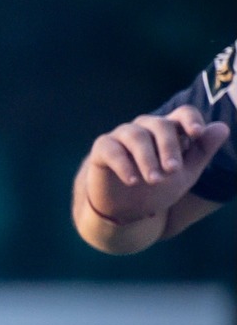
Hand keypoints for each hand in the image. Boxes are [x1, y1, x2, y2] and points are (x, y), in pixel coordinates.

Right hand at [83, 105, 228, 223]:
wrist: (126, 211)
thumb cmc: (157, 189)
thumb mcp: (185, 174)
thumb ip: (203, 152)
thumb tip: (222, 127)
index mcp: (169, 130)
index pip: (183, 113)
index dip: (190, 120)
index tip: (197, 134)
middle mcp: (145, 127)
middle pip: (160, 125)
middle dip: (169, 147)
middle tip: (173, 170)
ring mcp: (122, 136)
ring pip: (136, 136)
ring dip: (147, 158)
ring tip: (154, 180)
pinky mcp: (102, 149)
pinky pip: (112, 150)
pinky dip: (124, 165)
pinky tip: (133, 181)